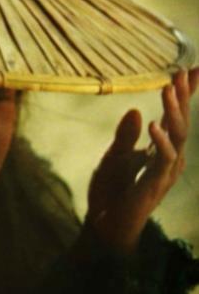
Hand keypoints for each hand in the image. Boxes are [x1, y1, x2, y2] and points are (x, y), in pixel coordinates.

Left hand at [86, 68, 197, 254]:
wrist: (104, 226)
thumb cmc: (111, 193)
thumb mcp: (114, 157)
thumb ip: (125, 136)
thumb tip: (134, 110)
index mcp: (160, 148)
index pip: (176, 116)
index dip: (185, 93)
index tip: (192, 67)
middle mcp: (169, 157)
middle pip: (181, 121)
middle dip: (183, 96)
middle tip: (181, 72)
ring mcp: (165, 171)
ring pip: (177, 136)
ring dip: (173, 111)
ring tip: (168, 89)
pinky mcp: (155, 183)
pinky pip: (162, 159)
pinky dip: (160, 141)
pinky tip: (153, 124)